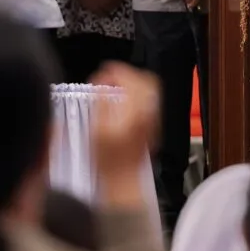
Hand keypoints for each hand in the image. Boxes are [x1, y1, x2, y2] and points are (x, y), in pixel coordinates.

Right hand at [89, 63, 161, 205]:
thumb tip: (100, 82)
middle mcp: (149, 112)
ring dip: (134, 83)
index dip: (116, 71)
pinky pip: (150, 102)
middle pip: (147, 80)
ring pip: (150, 90)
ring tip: (116, 87)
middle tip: (112, 76)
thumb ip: (100, 101)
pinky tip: (123, 102)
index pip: (132, 78)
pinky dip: (138, 95)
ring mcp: (153, 119)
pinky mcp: (153, 127)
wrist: (124, 180)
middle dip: (129, 74)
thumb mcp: (96, 128)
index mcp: (136, 110)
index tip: (104, 72)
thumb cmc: (108, 159)